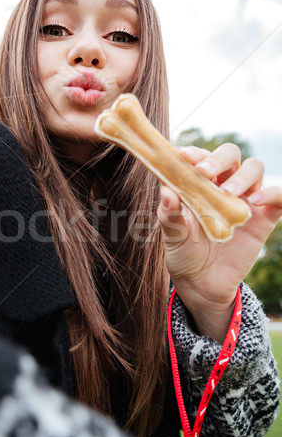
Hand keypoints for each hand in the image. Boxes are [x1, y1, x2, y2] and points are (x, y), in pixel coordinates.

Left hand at [157, 143, 281, 340]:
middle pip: (231, 155)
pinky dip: (273, 193)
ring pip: (254, 168)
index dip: (196, 152)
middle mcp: (223, 185)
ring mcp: (245, 200)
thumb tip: (166, 191)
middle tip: (205, 171)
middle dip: (218, 158)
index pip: (201, 157)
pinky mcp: (264, 218)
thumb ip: (169, 213)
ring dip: (242, 175)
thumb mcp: (172, 235)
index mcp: (199, 183)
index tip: (184, 156)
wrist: (202, 284)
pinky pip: (279, 197)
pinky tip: (256, 201)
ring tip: (227, 193)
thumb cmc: (183, 252)